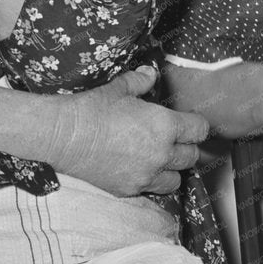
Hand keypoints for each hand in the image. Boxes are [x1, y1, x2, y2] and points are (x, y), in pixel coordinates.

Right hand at [47, 65, 207, 195]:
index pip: (199, 130)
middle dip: (186, 148)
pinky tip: (140, 169)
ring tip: (160, 159)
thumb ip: (141, 81)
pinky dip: (150, 181)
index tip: (191, 124)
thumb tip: (151, 74)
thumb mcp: (119, 88)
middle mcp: (161, 153)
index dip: (197, 126)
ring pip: (175, 180)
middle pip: (191, 157)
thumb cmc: (92, 109)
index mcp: (164, 126)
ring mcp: (146, 175)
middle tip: (176, 141)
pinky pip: (151, 189)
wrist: (63, 137)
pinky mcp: (128, 189)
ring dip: (172, 169)